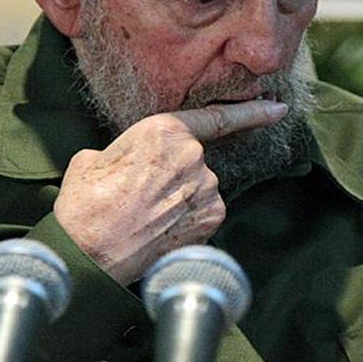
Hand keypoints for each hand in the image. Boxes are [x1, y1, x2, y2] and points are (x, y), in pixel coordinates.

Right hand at [53, 100, 288, 285]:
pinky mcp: (210, 219)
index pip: (218, 118)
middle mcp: (193, 156)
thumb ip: (127, 150)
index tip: (277, 109)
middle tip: (140, 196)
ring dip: (180, 200)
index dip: (252, 112)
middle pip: (197, 160)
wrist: (89, 252)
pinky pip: (204, 213)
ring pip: (200, 188)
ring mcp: (206, 189)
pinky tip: (160, 230)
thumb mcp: (95, 157)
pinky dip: (187, 220)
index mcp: (164, 130)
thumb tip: (129, 160)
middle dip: (175, 176)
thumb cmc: (85, 204)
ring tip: (144, 216)